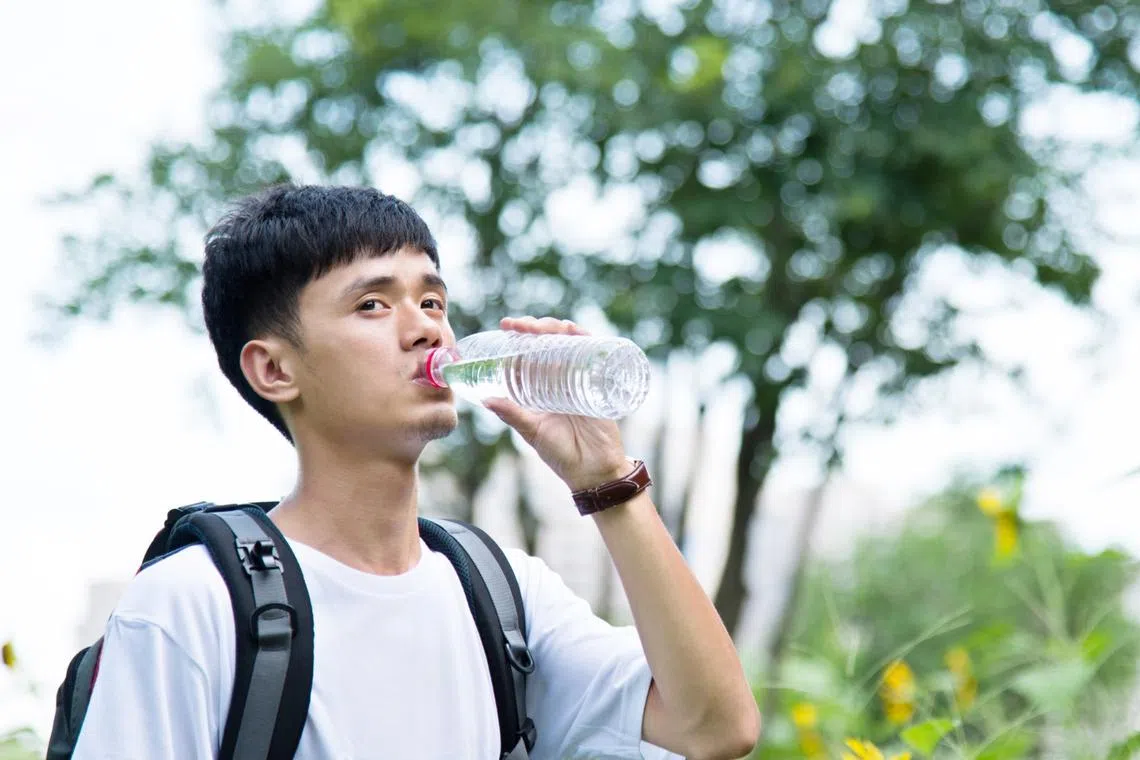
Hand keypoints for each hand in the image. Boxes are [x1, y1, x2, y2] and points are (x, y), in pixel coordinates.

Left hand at [481, 316, 632, 491]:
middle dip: (535, 327)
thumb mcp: (532, 431)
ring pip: (570, 342)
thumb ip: (512, 415)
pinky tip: (573, 332)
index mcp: (543, 386)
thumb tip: (485, 400)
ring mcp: (581, 378)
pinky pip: (596, 353)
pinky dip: (585, 339)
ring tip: (540, 328)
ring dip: (556, 328)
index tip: (506, 326)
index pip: (531, 352)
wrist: (594, 471)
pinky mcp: (600, 382)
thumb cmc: (562, 453)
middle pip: (550, 341)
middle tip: (518, 326)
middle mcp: (562, 378)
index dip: (520, 336)